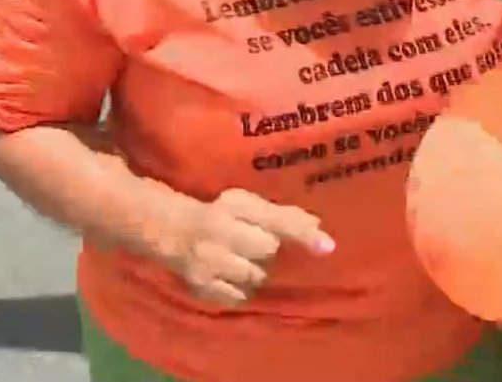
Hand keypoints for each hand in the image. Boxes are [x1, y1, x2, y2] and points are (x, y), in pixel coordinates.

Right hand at [163, 189, 334, 307]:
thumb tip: (318, 227)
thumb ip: (281, 215)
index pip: (274, 220)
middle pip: (268, 250)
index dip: (301, 233)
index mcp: (234, 205)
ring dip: (255, 271)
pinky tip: (230, 275)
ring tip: (240, 258)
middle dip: (267, 250)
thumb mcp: (247, 205)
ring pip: (256, 276)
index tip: (328, 246)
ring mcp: (208, 263)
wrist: (173, 232)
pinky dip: (242, 289)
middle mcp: (219, 231)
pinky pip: (239, 297)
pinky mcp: (201, 288)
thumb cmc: (221, 214)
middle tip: (252, 243)